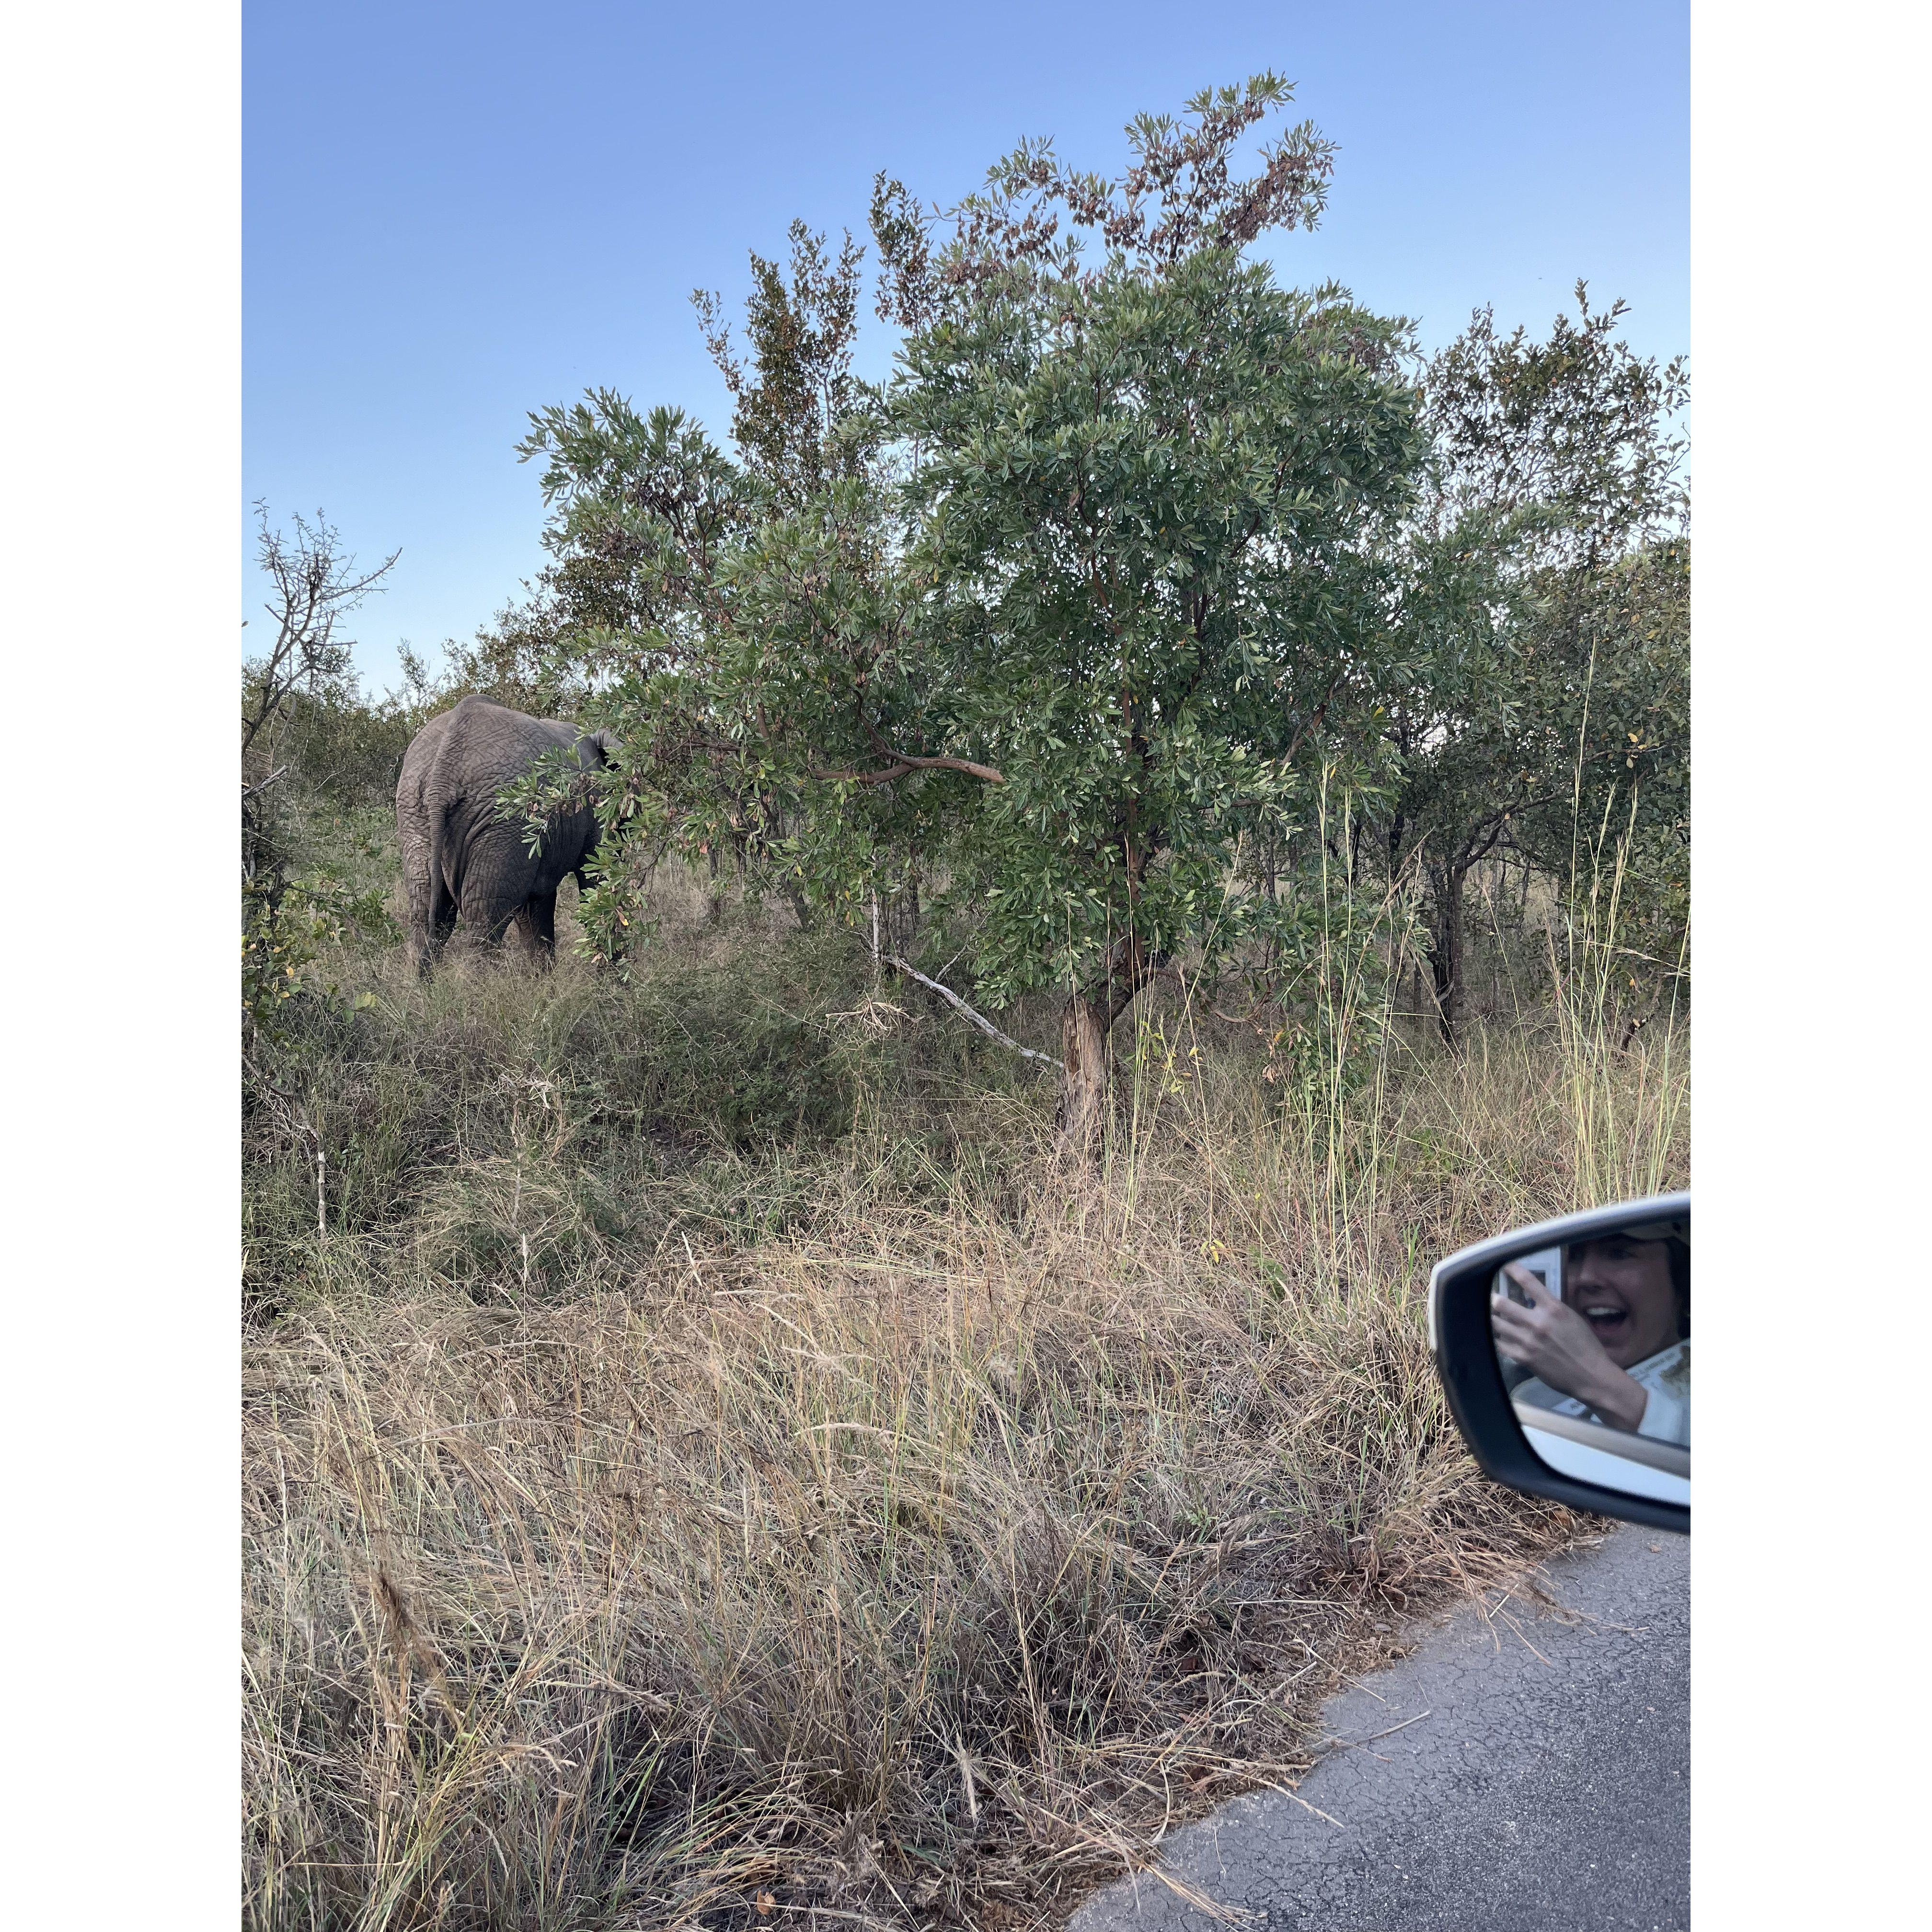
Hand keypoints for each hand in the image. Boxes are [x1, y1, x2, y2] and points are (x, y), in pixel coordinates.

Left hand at [1492, 1264, 1649, 1433]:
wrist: (1590, 1375)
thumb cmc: (1586, 1346)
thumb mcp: (1572, 1318)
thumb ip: (1552, 1308)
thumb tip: (1534, 1300)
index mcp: (1553, 1309)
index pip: (1528, 1282)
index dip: (1512, 1270)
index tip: (1504, 1265)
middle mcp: (1538, 1322)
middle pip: (1502, 1303)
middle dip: (1494, 1299)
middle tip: (1491, 1298)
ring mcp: (1528, 1341)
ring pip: (1497, 1324)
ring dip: (1494, 1318)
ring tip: (1492, 1316)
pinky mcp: (1523, 1357)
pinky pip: (1500, 1344)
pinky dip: (1499, 1338)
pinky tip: (1499, 1336)